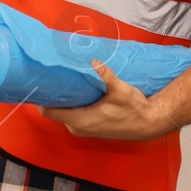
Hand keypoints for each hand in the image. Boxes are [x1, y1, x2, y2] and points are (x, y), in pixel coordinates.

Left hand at [38, 61, 179, 140]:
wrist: (148, 123)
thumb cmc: (134, 109)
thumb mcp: (121, 90)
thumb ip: (106, 76)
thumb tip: (94, 61)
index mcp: (80, 120)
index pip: (48, 111)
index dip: (42, 97)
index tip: (42, 82)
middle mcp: (78, 127)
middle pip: (54, 111)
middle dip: (53, 95)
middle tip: (54, 75)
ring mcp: (83, 129)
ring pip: (64, 113)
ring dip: (64, 99)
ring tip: (66, 80)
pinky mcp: (89, 127)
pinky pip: (72, 115)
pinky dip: (72, 105)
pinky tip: (78, 91)